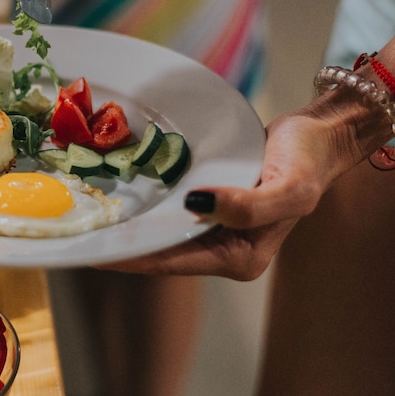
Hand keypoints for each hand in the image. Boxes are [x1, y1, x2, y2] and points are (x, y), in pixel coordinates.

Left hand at [103, 107, 363, 279]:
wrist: (321, 134)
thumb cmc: (308, 161)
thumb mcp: (289, 187)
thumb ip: (249, 207)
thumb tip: (198, 206)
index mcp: (239, 258)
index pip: (170, 261)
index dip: (129, 257)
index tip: (90, 249)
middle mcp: (222, 249)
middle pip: (158, 252)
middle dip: (118, 245)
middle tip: (73, 231)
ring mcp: (213, 228)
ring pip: (159, 231)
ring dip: (125, 225)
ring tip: (82, 215)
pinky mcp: (207, 206)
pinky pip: (167, 209)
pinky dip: (143, 203)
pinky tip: (113, 192)